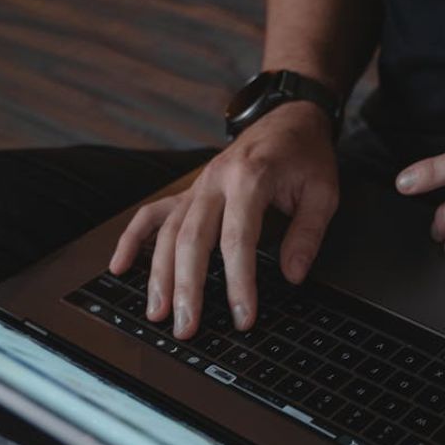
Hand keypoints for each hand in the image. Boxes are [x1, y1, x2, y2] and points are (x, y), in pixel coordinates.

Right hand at [110, 102, 337, 338]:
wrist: (288, 117)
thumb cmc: (305, 155)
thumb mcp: (324, 192)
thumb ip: (308, 234)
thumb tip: (292, 275)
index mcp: (250, 178)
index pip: (238, 239)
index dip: (238, 283)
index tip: (242, 317)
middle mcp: (215, 181)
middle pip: (192, 240)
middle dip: (187, 288)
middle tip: (187, 327)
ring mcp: (197, 186)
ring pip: (168, 233)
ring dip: (158, 275)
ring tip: (157, 313)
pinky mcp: (189, 192)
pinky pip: (152, 214)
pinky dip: (133, 239)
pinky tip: (120, 268)